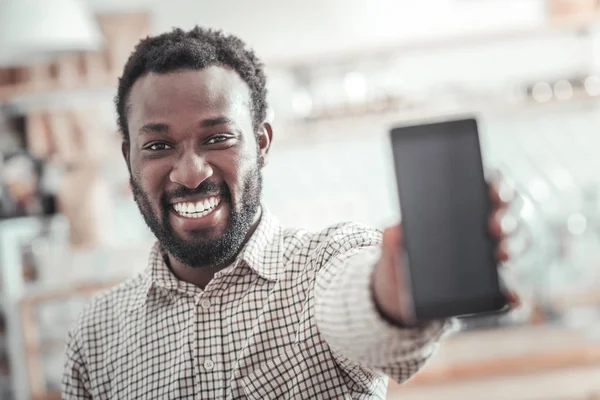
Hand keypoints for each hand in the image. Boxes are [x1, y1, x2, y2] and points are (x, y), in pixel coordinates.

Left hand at [372, 179, 519, 325]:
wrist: (399, 297)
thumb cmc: (400, 260)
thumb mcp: (393, 249)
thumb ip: (393, 239)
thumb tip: (396, 230)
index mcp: (462, 206)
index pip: (488, 185)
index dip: (497, 183)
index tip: (493, 189)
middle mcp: (484, 226)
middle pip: (508, 212)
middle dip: (506, 217)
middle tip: (493, 227)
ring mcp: (492, 255)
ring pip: (517, 243)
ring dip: (514, 246)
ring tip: (500, 254)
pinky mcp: (494, 286)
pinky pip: (511, 288)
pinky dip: (513, 292)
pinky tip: (510, 296)